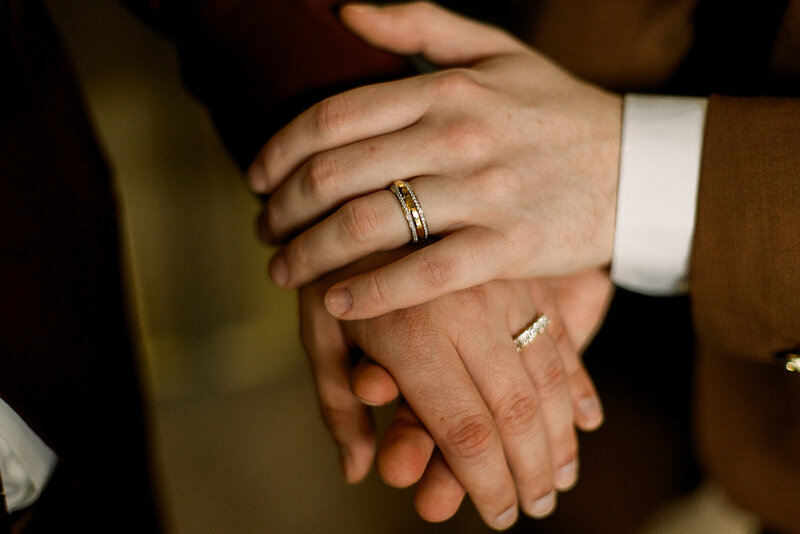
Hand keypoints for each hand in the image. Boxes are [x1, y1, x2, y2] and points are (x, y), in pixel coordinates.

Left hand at [250, 2, 621, 319]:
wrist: (636, 166)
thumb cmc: (556, 110)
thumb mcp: (496, 51)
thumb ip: (419, 24)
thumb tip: (345, 11)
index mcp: (446, 88)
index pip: (333, 117)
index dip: (278, 150)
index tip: (256, 177)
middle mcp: (458, 136)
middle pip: (336, 174)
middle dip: (282, 208)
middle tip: (263, 229)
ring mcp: (484, 193)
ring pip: (369, 225)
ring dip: (310, 254)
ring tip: (282, 271)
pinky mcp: (509, 247)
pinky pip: (424, 275)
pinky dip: (371, 292)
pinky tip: (337, 304)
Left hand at [300, 250, 611, 528]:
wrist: (371, 180)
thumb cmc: (331, 263)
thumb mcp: (315, 329)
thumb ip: (337, 402)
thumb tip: (357, 471)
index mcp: (411, 336)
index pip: (464, 431)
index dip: (486, 483)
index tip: (496, 516)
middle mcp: (466, 314)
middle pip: (516, 412)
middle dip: (530, 471)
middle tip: (534, 507)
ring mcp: (502, 290)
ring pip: (547, 377)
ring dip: (559, 437)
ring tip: (561, 480)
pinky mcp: (522, 273)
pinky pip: (560, 336)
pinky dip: (576, 382)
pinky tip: (588, 422)